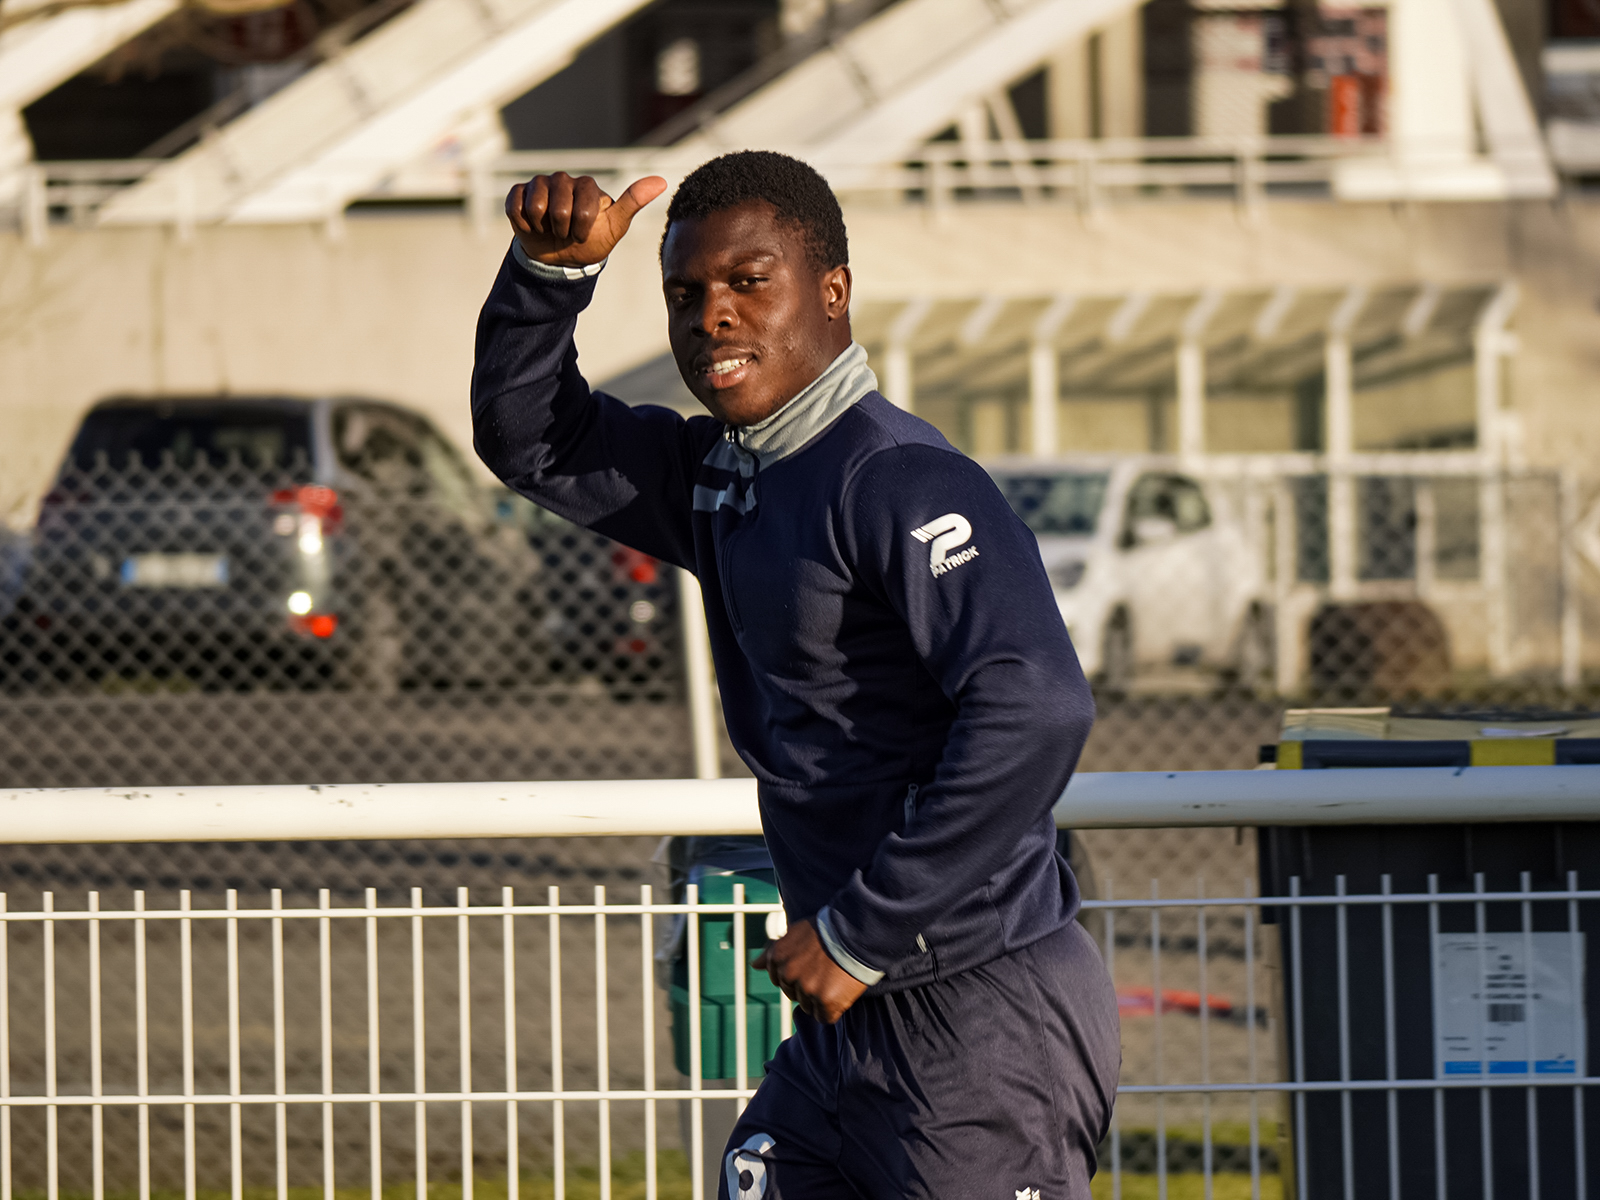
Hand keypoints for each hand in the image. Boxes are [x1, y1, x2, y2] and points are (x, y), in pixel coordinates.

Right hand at [505, 172, 666, 267]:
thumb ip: (634, 201)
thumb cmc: (592, 240)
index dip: (582, 228)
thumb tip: (661, 181)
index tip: (584, 234)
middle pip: (558, 206)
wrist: (561, 258)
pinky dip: (524, 224)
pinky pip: (515, 207)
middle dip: (562, 229)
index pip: (583, 207)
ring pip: (535, 205)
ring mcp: (538, 184)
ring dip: (542, 227)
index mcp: (586, 185)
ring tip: (549, 229)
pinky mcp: (517, 194)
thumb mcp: (615, 225)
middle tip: (565, 233)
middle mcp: (562, 179)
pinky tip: (533, 227)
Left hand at [753, 919, 868, 1023]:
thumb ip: (773, 951)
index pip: (780, 980)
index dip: (798, 974)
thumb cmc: (827, 931)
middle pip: (793, 994)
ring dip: (820, 998)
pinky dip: (833, 1009)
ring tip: (835, 978)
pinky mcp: (825, 1002)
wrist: (856, 933)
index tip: (812, 965)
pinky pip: (824, 1017)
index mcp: (778, 957)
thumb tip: (755, 965)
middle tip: (826, 970)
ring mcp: (806, 989)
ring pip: (808, 1007)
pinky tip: (841, 992)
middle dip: (808, 986)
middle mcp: (788, 974)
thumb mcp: (795, 933)